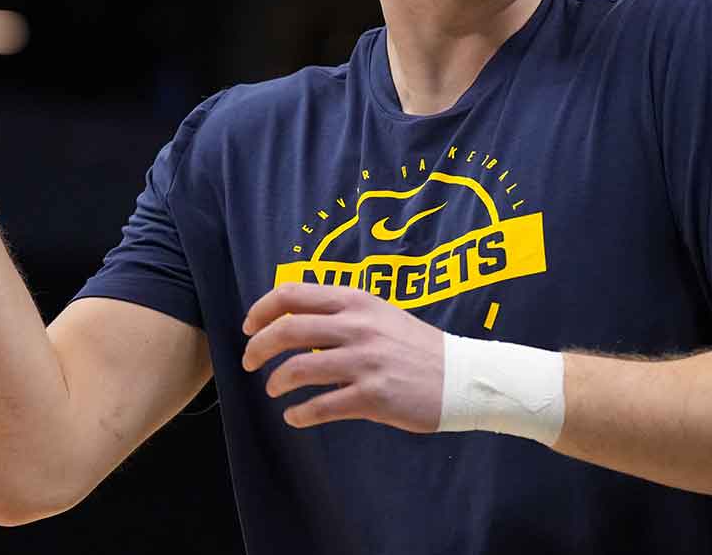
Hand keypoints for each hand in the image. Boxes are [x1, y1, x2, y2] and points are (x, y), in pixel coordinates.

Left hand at [241, 284, 444, 431]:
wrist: (462, 376)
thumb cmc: (416, 346)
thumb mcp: (380, 313)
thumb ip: (342, 311)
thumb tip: (294, 318)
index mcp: (356, 301)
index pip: (293, 294)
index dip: (262, 310)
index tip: (249, 327)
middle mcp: (358, 327)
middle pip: (287, 330)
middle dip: (258, 347)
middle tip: (249, 362)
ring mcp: (365, 362)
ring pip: (299, 368)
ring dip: (276, 382)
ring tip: (274, 389)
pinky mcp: (373, 396)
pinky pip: (321, 406)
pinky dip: (299, 414)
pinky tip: (295, 416)